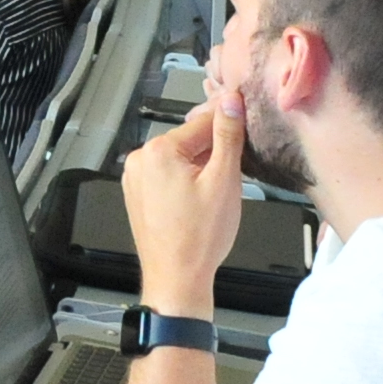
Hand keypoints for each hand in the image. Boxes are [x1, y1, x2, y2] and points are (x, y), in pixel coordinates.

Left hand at [119, 91, 249, 316]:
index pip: (202, 123)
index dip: (230, 126)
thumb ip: (228, 137)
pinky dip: (187, 182)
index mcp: (158, 151)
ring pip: (180, 160)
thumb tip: (231, 104)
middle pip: (189, 142)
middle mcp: (140, 160)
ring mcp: (136, 179)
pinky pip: (168, 177)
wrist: (177, 279)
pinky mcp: (139, 196)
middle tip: (236, 173)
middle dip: (214, 153)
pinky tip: (201, 203)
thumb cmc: (198, 239)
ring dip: (201, 168)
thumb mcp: (224, 181)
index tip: (246, 124)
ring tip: (217, 194)